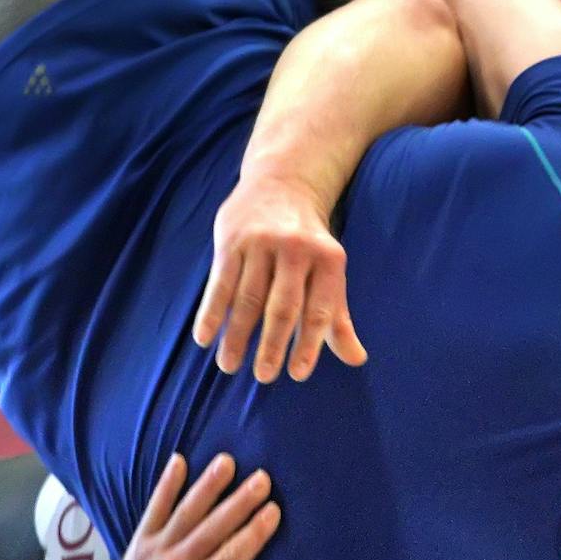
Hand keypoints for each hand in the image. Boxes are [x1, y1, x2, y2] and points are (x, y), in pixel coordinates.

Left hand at [107, 454, 279, 559]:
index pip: (232, 557)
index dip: (253, 533)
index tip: (273, 511)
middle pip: (213, 529)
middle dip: (239, 503)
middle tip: (263, 479)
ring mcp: (156, 553)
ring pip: (186, 514)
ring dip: (208, 487)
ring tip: (227, 462)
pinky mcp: (140, 544)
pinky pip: (154, 510)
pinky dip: (165, 486)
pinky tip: (179, 460)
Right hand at [193, 174, 366, 382]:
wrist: (282, 182)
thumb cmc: (309, 242)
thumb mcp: (328, 272)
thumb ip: (337, 316)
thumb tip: (356, 359)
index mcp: (327, 259)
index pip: (318, 309)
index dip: (309, 344)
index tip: (297, 375)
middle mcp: (296, 249)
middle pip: (282, 306)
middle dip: (272, 344)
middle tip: (264, 376)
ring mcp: (261, 243)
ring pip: (247, 298)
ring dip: (236, 336)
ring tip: (229, 366)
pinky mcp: (232, 240)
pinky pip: (219, 283)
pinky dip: (211, 313)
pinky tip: (204, 338)